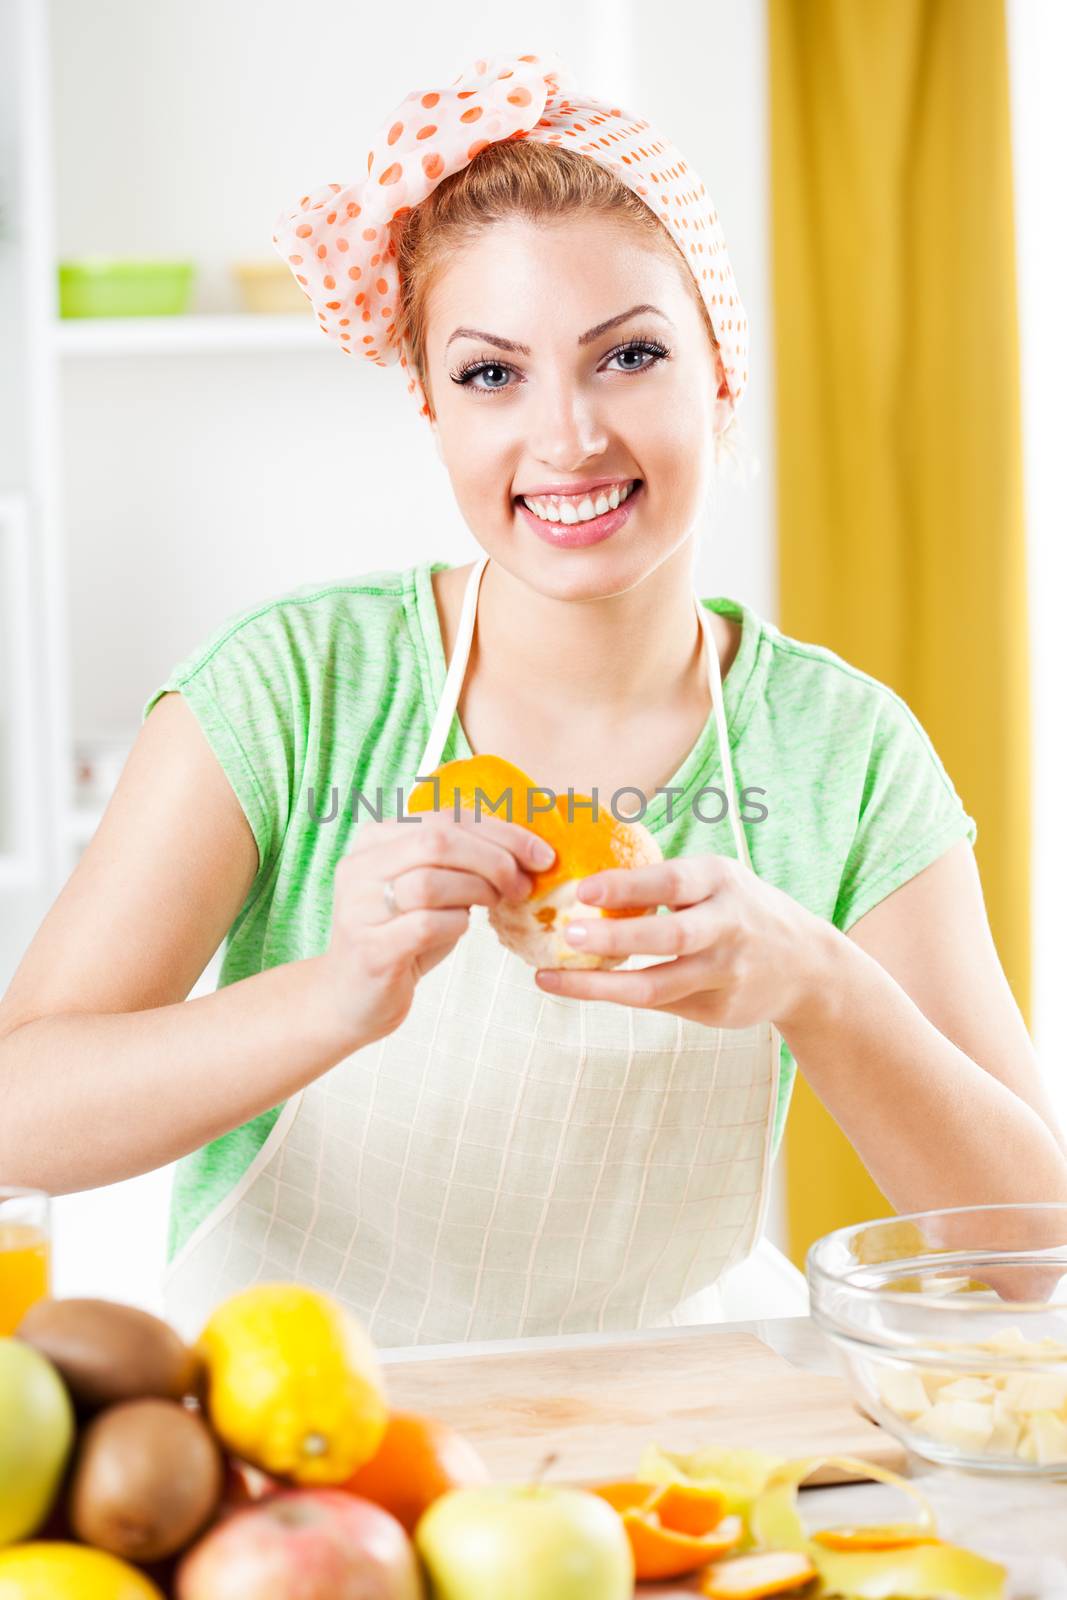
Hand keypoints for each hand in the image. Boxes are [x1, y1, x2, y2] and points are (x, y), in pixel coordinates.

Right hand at [319, 811, 553, 1046]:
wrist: (353, 999)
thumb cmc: (403, 937)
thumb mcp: (432, 889)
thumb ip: (462, 861)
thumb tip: (526, 848)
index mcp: (375, 840)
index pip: (444, 817)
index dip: (500, 831)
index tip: (540, 853)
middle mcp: (359, 868)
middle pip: (437, 841)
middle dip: (494, 859)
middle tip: (523, 884)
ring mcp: (359, 908)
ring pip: (431, 881)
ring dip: (478, 891)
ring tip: (496, 904)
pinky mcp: (371, 949)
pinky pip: (426, 925)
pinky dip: (457, 925)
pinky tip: (462, 928)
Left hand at [534, 853, 830, 1028]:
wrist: (806, 966)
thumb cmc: (738, 910)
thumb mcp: (716, 881)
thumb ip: (665, 884)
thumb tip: (584, 882)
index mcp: (723, 882)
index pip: (673, 881)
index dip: (628, 885)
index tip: (583, 889)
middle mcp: (729, 928)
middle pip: (670, 937)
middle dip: (615, 938)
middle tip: (565, 934)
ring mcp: (726, 974)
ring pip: (658, 985)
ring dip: (600, 985)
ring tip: (550, 978)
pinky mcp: (718, 1009)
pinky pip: (659, 1004)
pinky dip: (616, 996)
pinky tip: (579, 988)